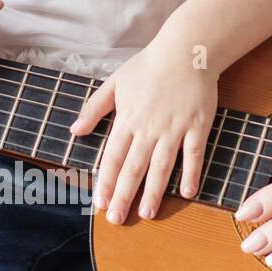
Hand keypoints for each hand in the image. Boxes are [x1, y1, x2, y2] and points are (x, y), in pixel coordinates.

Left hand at [70, 34, 216, 222]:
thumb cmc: (147, 66)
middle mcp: (148, 128)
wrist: (185, 51)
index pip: (111, 157)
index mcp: (127, 119)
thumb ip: (94, 109)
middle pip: (133, 167)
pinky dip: (191, 173)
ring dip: (153, 191)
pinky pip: (194, 154)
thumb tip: (75, 131)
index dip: (105, 182)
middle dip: (123, 195)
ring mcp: (174, 128)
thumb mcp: (113, 83)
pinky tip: (188, 192)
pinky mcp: (197, 126)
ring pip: (161, 166)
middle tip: (116, 219)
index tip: (99, 203)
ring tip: (146, 213)